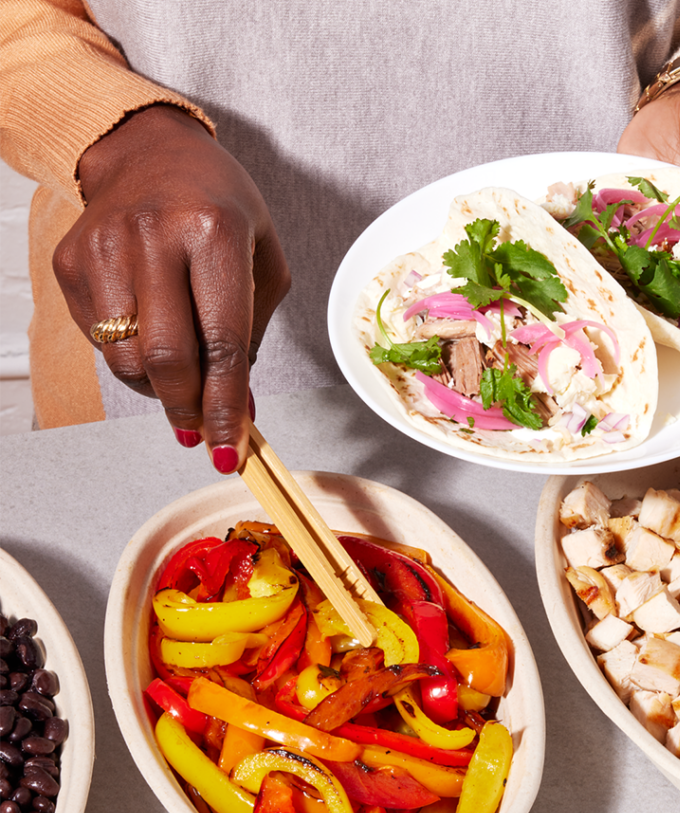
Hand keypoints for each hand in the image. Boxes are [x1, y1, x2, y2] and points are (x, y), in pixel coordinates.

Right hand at [53, 104, 290, 471]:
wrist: (147, 151)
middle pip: (168, 359)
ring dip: (160, 389)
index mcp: (213, 232)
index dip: (227, 406)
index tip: (229, 448)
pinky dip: (132, 359)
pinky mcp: (71, 261)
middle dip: (190, 410)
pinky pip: (101, 341)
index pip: (224, 343)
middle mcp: (153, 236)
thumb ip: (255, 334)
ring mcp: (104, 248)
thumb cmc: (219, 206)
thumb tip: (240, 408)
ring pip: (127, 360)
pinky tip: (151, 334)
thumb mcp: (263, 257)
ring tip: (182, 376)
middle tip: (203, 433)